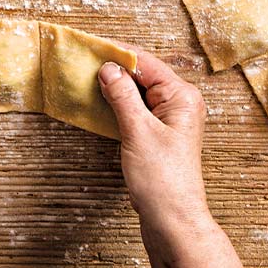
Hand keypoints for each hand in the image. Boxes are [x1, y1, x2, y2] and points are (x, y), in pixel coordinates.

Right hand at [98, 49, 207, 229]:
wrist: (173, 221)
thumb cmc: (163, 180)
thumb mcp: (138, 132)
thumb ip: (122, 96)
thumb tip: (108, 68)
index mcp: (182, 96)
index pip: (146, 63)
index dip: (118, 54)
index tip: (91, 47)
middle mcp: (180, 103)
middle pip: (144, 75)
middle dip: (115, 68)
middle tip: (85, 61)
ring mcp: (171, 119)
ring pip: (139, 92)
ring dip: (116, 86)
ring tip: (88, 78)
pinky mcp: (160, 134)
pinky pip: (138, 109)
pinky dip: (119, 104)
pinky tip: (101, 102)